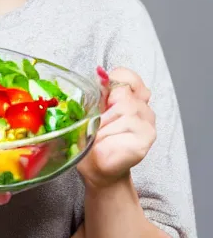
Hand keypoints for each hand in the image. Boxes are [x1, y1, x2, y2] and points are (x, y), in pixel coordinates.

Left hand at [77, 67, 155, 188]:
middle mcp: (142, 105)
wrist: (95, 164)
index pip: (125, 75)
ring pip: (123, 107)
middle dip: (103, 107)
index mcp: (128, 95)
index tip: (101, 100)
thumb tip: (100, 72)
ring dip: (104, 123)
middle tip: (98, 123)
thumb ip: (97, 91)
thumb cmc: (91, 137)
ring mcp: (147, 120)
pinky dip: (110, 133)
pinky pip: (127, 123)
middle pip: (121, 91)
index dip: (110, 84)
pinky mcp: (147, 134)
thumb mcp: (90, 109)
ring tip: (100, 134)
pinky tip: (108, 142)